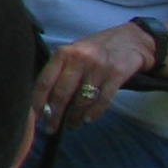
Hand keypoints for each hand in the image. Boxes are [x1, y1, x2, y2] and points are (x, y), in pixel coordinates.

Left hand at [37, 24, 161, 129]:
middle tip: (50, 129)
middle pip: (61, 93)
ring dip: (74, 117)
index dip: (37, 102)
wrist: (133, 39)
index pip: (44, 81)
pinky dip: (93, 113)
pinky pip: (102, 100)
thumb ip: (61, 71)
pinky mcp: (117, 74)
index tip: (34, 118)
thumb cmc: (97, 49)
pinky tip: (87, 120)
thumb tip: (45, 100)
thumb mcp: (75, 53)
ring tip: (71, 125)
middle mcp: (79, 59)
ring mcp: (99, 66)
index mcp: (64, 53)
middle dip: (54, 115)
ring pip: (81, 99)